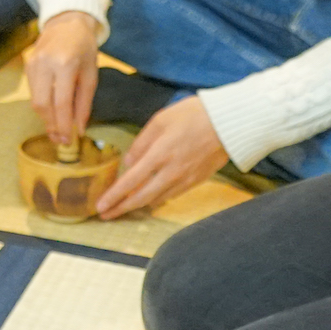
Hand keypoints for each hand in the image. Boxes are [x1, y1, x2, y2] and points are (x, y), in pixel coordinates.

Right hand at [26, 12, 99, 145]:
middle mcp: (45, 64)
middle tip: (60, 140)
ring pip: (35, 100)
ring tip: (57, 130)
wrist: (66, 22)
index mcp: (65, 64)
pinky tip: (51, 112)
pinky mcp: (27, 66)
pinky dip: (42, 106)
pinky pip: (33, 92)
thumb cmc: (84, 48)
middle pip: (42, 104)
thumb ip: (84, 103)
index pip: (61, 102)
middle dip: (51, 125)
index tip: (68, 140)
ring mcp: (32, 64)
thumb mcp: (91, 74)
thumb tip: (79, 129)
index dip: (63, 124)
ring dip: (46, 118)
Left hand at [95, 95, 227, 217]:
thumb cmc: (194, 114)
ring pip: (156, 199)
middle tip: (106, 215)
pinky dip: (156, 200)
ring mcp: (185, 179)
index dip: (114, 196)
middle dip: (121, 208)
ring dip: (138, 206)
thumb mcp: (161, 119)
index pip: (130, 182)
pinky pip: (171, 195)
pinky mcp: (196, 181)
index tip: (101, 206)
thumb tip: (128, 163)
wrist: (230, 123)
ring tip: (123, 209)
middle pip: (141, 197)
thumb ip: (142, 142)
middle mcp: (171, 172)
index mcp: (159, 154)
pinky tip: (149, 200)